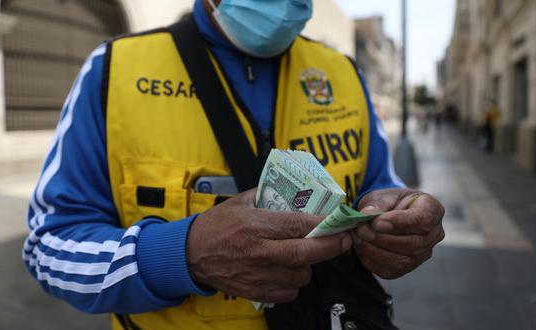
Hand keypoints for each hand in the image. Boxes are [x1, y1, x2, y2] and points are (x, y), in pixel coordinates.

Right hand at [187, 188, 351, 302]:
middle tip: (344, 240)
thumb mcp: (241, 202)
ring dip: (309, 265)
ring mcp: (256, 275)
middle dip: (331, 247)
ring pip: (300, 275)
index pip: (297, 225)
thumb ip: (269, 197)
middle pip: (305, 253)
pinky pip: (289, 292)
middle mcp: (258, 252)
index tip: (341, 224)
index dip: (324, 226)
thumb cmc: (217, 225)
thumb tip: (299, 195)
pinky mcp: (254, 292)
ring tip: (303, 254)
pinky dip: (294, 282)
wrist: (191, 254)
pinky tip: (288, 270)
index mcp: (255, 225)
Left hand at [353, 188, 444, 278]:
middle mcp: (433, 235)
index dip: (399, 223)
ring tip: (359, 238)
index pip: (422, 220)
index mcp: (432, 210)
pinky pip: (391, 271)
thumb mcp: (382, 196)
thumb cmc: (388, 202)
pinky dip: (372, 261)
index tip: (376, 222)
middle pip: (413, 244)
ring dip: (375, 251)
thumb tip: (365, 215)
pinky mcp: (408, 268)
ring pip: (402, 261)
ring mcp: (423, 254)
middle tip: (361, 230)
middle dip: (382, 239)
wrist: (386, 214)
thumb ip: (376, 204)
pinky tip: (361, 248)